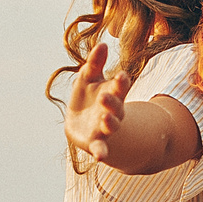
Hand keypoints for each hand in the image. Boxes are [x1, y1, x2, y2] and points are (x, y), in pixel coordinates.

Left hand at [64, 42, 128, 161]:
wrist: (82, 124)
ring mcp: (104, 128)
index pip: (119, 87)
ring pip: (111, 125)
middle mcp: (111, 111)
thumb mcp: (89, 78)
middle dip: (112, 101)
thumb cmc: (89, 97)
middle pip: (116, 106)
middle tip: (106, 95)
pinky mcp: (96, 142)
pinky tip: (100, 157)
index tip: (120, 75)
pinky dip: (102, 152)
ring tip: (105, 118)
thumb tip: (102, 43)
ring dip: (110, 122)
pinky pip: (101, 148)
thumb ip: (95, 63)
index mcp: (111, 93)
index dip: (120, 82)